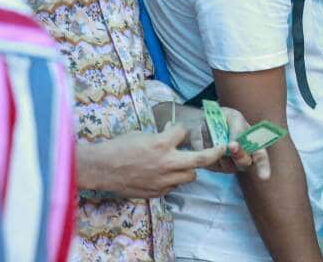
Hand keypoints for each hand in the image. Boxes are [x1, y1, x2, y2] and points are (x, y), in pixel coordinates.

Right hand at [78, 123, 226, 197]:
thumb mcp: (141, 134)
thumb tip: (172, 132)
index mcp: (161, 143)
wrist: (100, 169)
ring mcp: (163, 180)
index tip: (178, 129)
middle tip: (223, 148)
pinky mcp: (157, 192)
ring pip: (191, 176)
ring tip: (183, 163)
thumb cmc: (118, 148)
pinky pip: (174, 187)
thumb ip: (161, 135)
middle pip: (202, 159)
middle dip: (215, 153)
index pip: (184, 131)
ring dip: (190, 168)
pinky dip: (174, 180)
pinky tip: (165, 175)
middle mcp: (166, 162)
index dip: (181, 129)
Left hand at [202, 107, 272, 179]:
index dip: (263, 167)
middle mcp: (242, 158)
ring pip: (228, 165)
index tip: (264, 176)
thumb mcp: (234, 117)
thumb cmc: (224, 119)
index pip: (261, 158)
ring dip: (222, 152)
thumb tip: (237, 142)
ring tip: (215, 137)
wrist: (203, 121)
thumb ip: (238, 128)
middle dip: (239, 155)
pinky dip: (208, 150)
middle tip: (232, 146)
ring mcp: (227, 164)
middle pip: (244, 163)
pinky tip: (207, 140)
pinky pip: (211, 162)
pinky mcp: (212, 166)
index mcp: (253, 145)